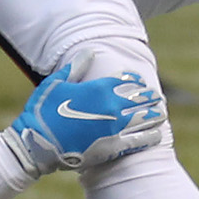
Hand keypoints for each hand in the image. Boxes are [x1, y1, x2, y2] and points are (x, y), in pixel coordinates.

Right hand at [6, 56, 170, 174]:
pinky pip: (140, 140)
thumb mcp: (55, 84)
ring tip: (160, 113)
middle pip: (140, 98)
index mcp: (98, 88)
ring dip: (155, 114)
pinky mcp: (115, 146)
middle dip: (149, 96)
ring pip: (145, 118)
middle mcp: (111, 105)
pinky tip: (156, 134)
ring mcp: (115, 127)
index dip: (135, 79)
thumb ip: (75, 67)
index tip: (139, 81)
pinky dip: (150, 136)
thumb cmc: (43, 112)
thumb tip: (90, 52)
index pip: (126, 80)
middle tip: (155, 97)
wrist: (37, 144)